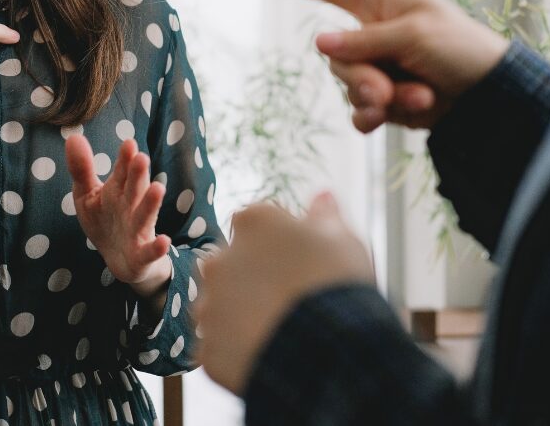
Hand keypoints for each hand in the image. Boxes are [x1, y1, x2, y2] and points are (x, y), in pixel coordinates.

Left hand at [65, 136, 172, 296]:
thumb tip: (73, 136)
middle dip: (138, 175)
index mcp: (118, 191)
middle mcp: (131, 207)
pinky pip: (150, 251)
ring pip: (145, 215)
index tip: (128, 144)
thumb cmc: (105, 221)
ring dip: (151, 203)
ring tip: (158, 188)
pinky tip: (164, 241)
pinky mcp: (143, 254)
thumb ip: (82, 169)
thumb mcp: (87, 195)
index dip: (125, 159)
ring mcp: (139, 230)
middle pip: (135, 189)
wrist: (121, 260)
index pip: (122, 172)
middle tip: (141, 158)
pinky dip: (157, 247)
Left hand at [196, 193, 373, 395]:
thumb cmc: (336, 285)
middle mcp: (220, 258)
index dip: (279, 242)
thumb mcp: (341, 240)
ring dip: (241, 313)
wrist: (327, 350)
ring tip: (279, 329)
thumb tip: (323, 196)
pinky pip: (221, 346)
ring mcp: (210, 305)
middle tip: (289, 296)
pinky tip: (268, 353)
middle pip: (232, 263)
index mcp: (252, 222)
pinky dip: (238, 350)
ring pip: (222, 305)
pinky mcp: (208, 348)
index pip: (256, 223)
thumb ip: (325, 216)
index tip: (300, 260)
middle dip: (254, 276)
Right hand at [269, 0, 508, 132]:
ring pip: (349, 87)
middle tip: (386, 92)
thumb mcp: (413, 35)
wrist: (489, 95)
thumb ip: (364, 41)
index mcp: (381, 3)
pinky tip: (390, 119)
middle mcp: (373, 34)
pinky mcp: (386, 100)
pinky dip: (373, 118)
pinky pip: (359, 111)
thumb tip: (319, 43)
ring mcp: (379, 68)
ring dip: (379, 99)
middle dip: (361, 78)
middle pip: (336, 57)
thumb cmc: (460, 48)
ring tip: (419, 98)